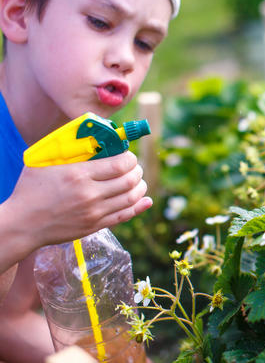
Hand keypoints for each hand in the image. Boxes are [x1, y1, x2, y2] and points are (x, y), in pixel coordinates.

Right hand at [3, 151, 151, 251]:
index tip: (128, 156)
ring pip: (130, 198)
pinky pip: (124, 215)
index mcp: (79, 174)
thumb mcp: (44, 163)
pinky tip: (145, 200)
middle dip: (137, 171)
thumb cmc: (30, 190)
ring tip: (139, 182)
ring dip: (140, 187)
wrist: (21, 224)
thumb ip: (66, 151)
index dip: (130, 158)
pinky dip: (139, 206)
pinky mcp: (95, 225)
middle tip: (136, 168)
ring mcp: (94, 212)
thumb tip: (88, 136)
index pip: (120, 164)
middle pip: (129, 180)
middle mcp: (90, 194)